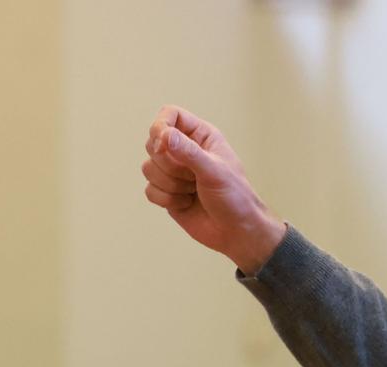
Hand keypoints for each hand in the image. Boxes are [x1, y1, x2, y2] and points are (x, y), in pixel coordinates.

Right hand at [142, 105, 285, 273]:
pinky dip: (166, 199)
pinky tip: (186, 203)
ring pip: (148, 167)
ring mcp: (174, 172)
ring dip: (170, 184)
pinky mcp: (167, 192)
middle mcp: (185, 150)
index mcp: (202, 136)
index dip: (161, 126)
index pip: (170, 114)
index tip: (164, 144)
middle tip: (192, 177)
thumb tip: (164, 136)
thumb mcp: (215, 171)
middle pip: (153, 142)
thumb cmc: (235, 198)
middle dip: (169, 164)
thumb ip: (189, 152)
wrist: (237, 232)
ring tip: (192, 191)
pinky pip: (149, 190)